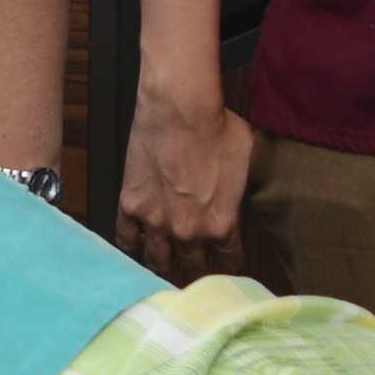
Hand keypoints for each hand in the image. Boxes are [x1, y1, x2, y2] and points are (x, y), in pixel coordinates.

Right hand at [113, 80, 254, 279]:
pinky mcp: (131, 206)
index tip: (227, 258)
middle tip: (196, 264)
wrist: (180, 107)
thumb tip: (243, 192)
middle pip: (193, 266)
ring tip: (167, 263)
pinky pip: (127, 240)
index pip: (229, 261)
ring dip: (164, 264)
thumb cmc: (216, 126)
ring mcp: (156, 221)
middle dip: (197, 267)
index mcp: (222, 223)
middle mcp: (188, 231)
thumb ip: (242, 190)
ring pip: (158, 261)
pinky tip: (138, 246)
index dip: (230, 260)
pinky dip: (132, 246)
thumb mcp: (247, 162)